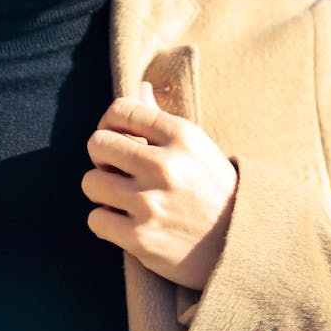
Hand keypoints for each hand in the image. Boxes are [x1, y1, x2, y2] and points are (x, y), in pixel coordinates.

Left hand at [82, 83, 237, 290]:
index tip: (119, 138)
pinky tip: (126, 223)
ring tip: (124, 199)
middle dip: (103, 157)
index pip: (120, 110)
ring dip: (103, 192)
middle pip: (97, 143)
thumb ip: (161, 119)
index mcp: (181, 135)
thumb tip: (140, 87)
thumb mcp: (196, 148)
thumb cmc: (213, 189)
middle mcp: (165, 166)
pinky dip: (106, 223)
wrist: (240, 243)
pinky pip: (96, 220)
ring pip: (91, 182)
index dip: (111, 123)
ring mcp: (151, 203)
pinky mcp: (141, 238)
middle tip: (119, 170)